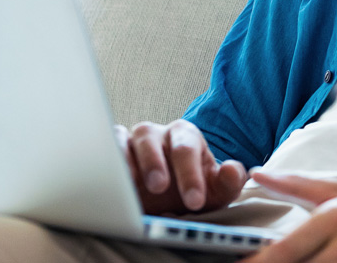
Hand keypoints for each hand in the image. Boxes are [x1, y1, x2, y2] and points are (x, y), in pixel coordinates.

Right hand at [115, 119, 247, 214]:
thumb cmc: (192, 191)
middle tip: (160, 188)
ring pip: (126, 140)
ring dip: (128, 162)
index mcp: (186, 136)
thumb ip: (230, 181)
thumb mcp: (216, 192)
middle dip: (156, 163)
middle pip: (153, 140)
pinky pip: (106, 148)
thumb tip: (230, 168)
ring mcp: (132, 141)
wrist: (168, 201)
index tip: (195, 201)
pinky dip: (107, 162)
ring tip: (132, 186)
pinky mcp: (112, 151)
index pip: (187, 150)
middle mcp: (158, 134)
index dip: (191, 175)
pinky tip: (112, 182)